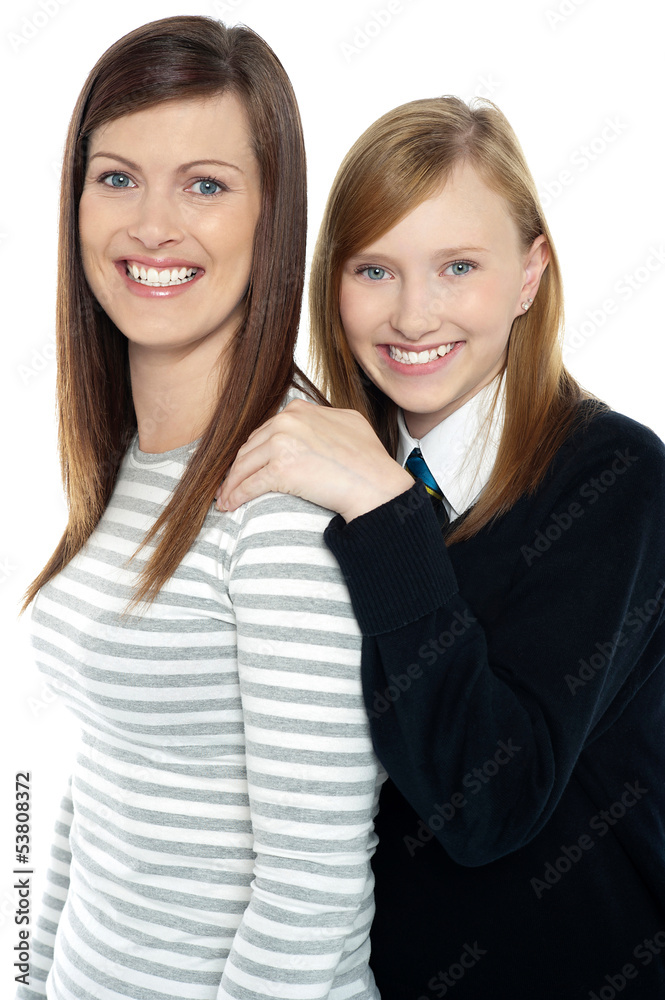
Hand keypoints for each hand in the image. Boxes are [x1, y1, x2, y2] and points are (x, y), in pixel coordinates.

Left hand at [216, 398, 413, 521]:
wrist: (376, 484)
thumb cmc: (369, 460)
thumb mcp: (347, 422)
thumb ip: (322, 419)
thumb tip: (310, 421)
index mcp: (300, 409)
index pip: (266, 430)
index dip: (254, 451)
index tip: (248, 465)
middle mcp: (288, 420)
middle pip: (250, 447)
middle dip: (237, 468)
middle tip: (228, 484)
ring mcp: (283, 442)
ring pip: (244, 465)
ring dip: (231, 484)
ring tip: (225, 498)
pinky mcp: (280, 469)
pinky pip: (249, 484)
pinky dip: (235, 496)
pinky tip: (229, 505)